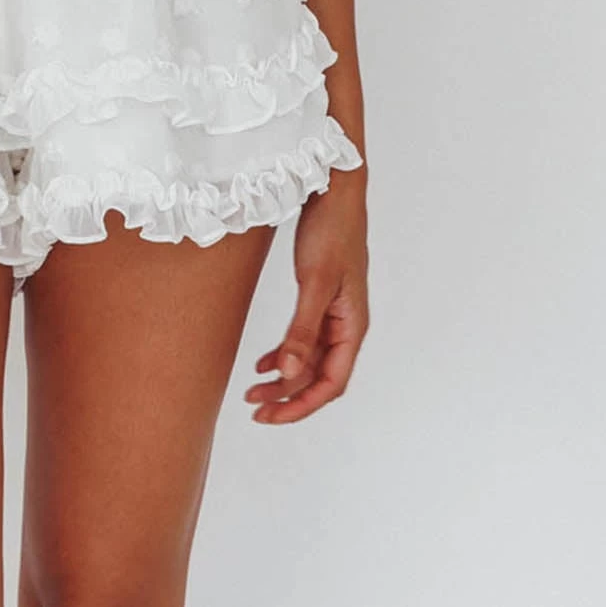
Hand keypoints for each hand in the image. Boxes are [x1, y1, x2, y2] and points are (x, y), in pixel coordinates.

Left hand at [244, 168, 369, 423]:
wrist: (333, 190)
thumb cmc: (331, 232)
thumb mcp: (313, 282)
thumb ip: (301, 330)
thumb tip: (289, 374)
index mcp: (353, 326)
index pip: (331, 383)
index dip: (301, 405)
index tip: (270, 416)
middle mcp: (346, 325)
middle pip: (320, 378)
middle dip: (288, 398)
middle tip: (253, 409)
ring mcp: (334, 312)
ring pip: (309, 360)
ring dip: (284, 378)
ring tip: (252, 390)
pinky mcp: (320, 297)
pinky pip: (304, 339)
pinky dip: (284, 354)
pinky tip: (263, 362)